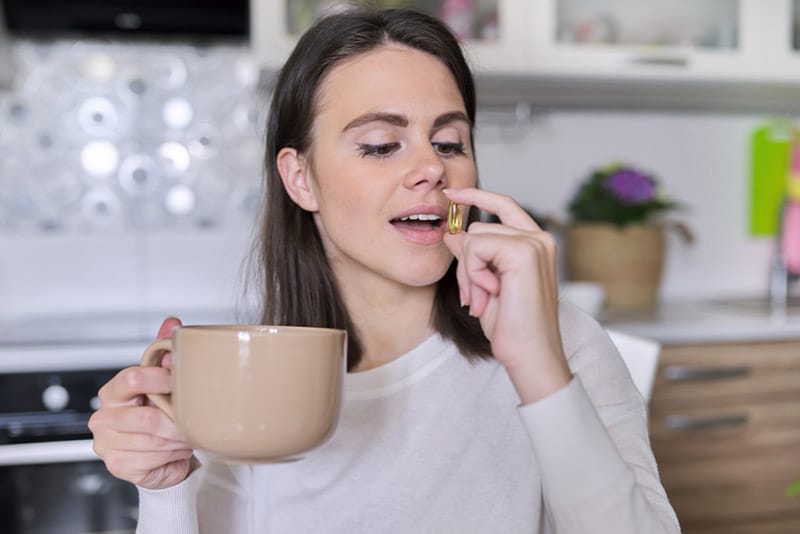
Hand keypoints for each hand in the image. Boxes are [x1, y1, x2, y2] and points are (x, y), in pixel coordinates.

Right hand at [88, 317, 196, 489]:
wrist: (162, 453)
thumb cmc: (160, 413)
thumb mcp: (163, 382)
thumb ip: (164, 354)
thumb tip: (172, 324)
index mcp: (113, 391)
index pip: (132, 378)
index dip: (162, 379)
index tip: (181, 382)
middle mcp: (104, 417)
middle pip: (145, 417)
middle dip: (176, 420)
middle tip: (192, 418)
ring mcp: (107, 444)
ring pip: (154, 440)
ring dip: (178, 438)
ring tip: (186, 433)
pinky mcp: (118, 466)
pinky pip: (153, 458)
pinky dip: (172, 454)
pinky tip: (175, 449)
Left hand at [442, 188, 571, 402]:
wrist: (531, 356)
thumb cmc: (512, 327)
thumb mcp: (484, 285)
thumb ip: (471, 257)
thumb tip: (453, 233)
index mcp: (535, 243)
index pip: (503, 204)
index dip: (475, 196)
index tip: (450, 193)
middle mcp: (539, 238)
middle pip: (476, 230)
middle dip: (465, 265)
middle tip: (474, 297)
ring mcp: (534, 243)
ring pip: (473, 239)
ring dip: (468, 274)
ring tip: (483, 300)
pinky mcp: (523, 252)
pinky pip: (476, 249)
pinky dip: (473, 275)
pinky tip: (489, 295)